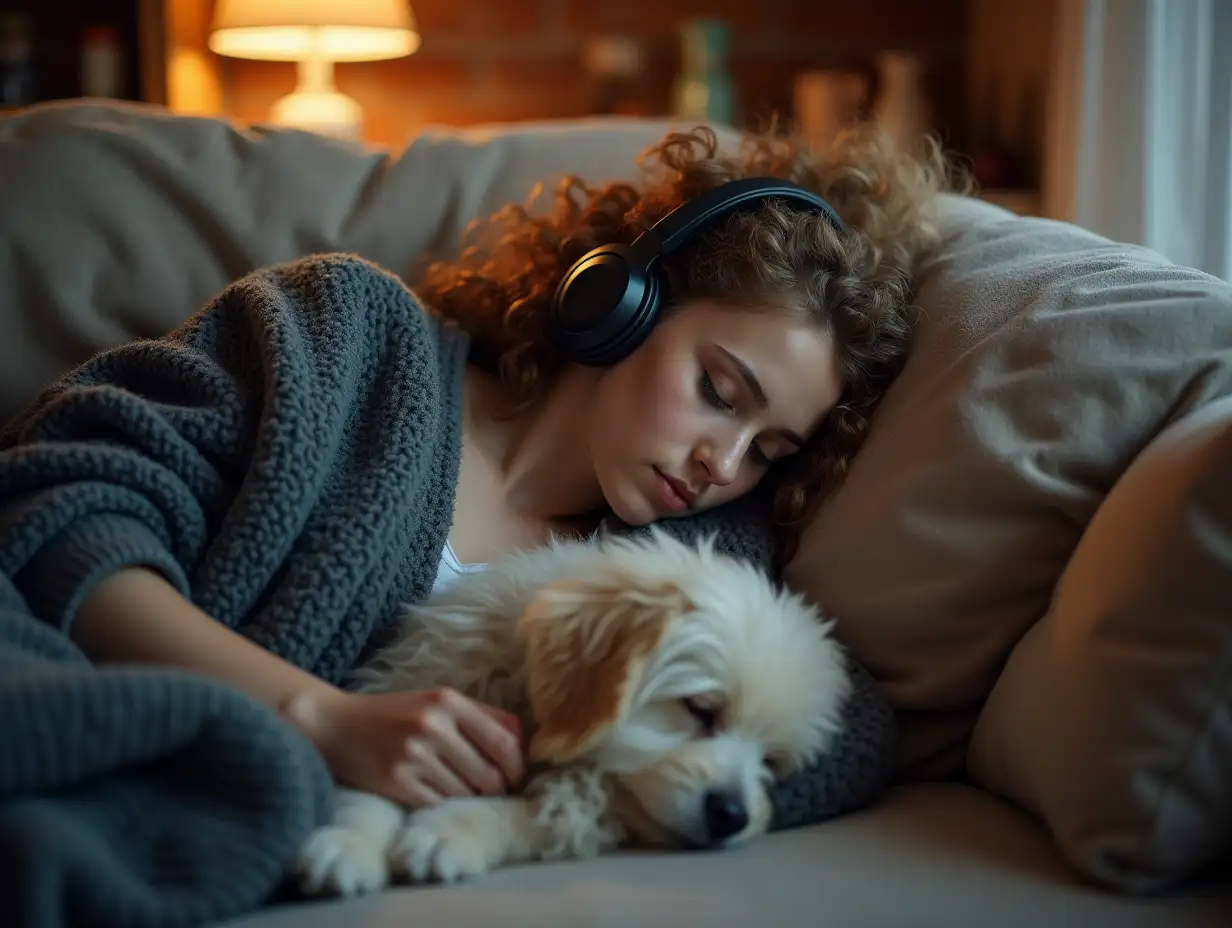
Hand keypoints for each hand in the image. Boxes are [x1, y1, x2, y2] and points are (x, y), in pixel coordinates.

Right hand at [285, 686, 524, 807]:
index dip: (518, 766)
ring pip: (467, 792)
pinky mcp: (398, 782)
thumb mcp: (436, 700)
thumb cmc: (394, 713)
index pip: (504, 741)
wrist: (335, 726)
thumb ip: (480, 715)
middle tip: (497, 792)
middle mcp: (433, 726)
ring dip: (473, 798)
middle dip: (500, 789)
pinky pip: (440, 803)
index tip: (518, 777)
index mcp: (448, 701)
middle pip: (490, 774)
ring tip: (467, 792)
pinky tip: (441, 794)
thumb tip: (522, 740)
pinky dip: (447, 804)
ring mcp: (414, 756)